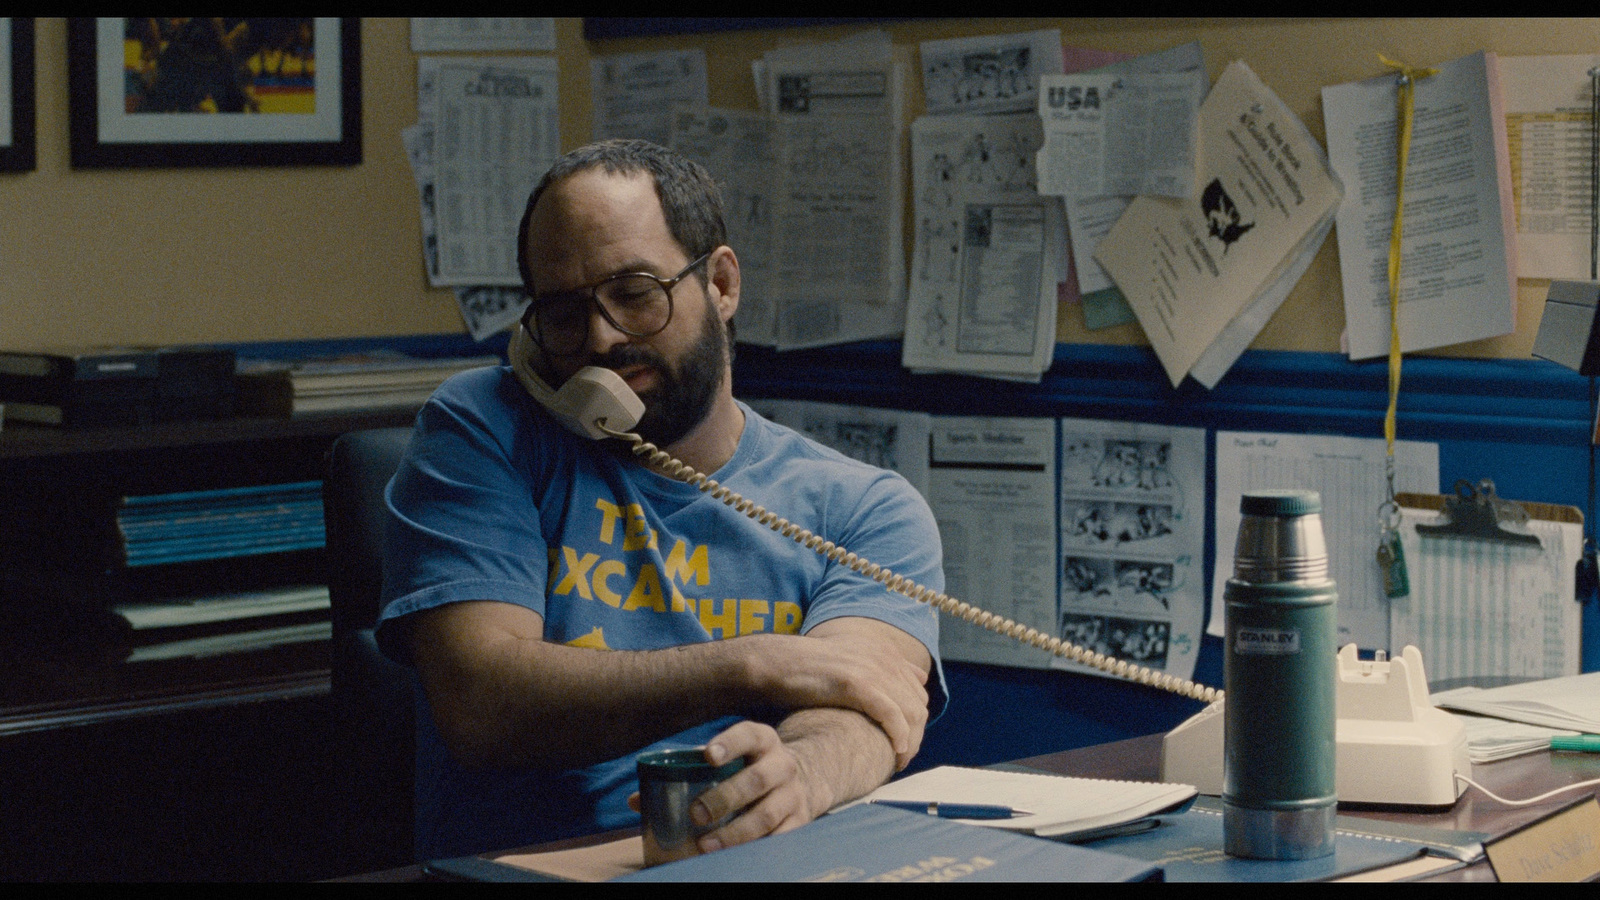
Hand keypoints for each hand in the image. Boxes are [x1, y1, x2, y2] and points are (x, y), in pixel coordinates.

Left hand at [688, 720, 825, 852]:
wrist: (803, 780)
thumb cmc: (752, 768)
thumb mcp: (738, 755)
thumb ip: (700, 766)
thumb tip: (643, 796)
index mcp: (764, 741)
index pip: (748, 735)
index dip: (730, 744)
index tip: (708, 756)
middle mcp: (782, 765)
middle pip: (757, 780)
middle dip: (724, 798)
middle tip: (696, 814)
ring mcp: (793, 795)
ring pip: (766, 815)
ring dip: (734, 832)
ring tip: (706, 844)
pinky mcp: (799, 822)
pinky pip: (778, 839)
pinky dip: (754, 849)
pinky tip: (733, 856)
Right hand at [740, 622, 929, 768]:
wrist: (778, 662)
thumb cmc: (808, 669)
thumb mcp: (848, 660)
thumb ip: (874, 670)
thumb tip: (898, 684)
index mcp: (884, 652)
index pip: (917, 691)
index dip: (915, 720)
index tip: (905, 741)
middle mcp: (884, 658)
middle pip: (918, 704)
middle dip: (917, 734)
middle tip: (903, 758)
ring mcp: (872, 669)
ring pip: (910, 712)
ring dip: (911, 741)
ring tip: (900, 761)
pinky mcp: (858, 684)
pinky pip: (891, 714)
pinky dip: (899, 735)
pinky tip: (897, 751)